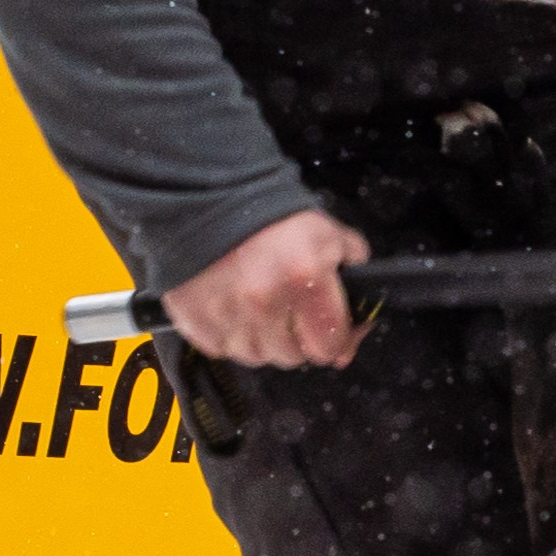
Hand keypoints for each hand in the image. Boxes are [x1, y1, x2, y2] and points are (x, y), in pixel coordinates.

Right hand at [164, 208, 370, 369]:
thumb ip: (352, 264)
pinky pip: (222, 349)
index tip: (332, 332)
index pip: (329, 346)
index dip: (336, 340)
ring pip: (257, 357)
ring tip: (260, 311)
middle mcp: (264, 304)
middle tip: (292, 314)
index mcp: (302, 279)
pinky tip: (234, 311)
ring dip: (263, 341)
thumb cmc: (271, 217)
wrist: (210, 198)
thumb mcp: (325, 231)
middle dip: (297, 339)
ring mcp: (226, 316)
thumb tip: (360, 308)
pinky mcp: (196, 321)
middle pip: (292, 357)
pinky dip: (230, 337)